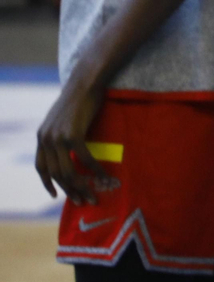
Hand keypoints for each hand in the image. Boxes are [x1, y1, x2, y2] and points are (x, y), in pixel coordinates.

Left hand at [36, 79, 109, 203]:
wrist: (86, 81)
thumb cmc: (81, 97)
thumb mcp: (65, 119)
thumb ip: (63, 134)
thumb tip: (72, 150)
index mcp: (42, 136)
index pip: (41, 167)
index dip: (47, 183)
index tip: (56, 195)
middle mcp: (45, 139)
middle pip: (55, 173)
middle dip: (69, 190)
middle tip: (82, 200)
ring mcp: (58, 137)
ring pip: (67, 171)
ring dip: (81, 186)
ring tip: (93, 195)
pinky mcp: (73, 135)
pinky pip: (84, 159)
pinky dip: (94, 170)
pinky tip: (104, 175)